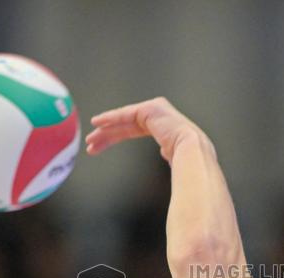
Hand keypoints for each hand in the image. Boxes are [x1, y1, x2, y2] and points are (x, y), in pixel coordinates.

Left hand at [85, 97, 209, 162]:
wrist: (193, 153)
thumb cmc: (188, 163)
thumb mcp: (173, 157)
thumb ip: (168, 153)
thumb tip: (166, 153)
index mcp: (164, 127)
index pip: (134, 130)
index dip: (115, 138)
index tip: (100, 147)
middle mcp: (160, 115)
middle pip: (126, 125)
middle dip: (107, 136)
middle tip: (91, 145)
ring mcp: (155, 110)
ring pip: (124, 120)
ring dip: (105, 130)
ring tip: (90, 139)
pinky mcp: (149, 109)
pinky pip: (125, 114)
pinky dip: (110, 118)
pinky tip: (97, 123)